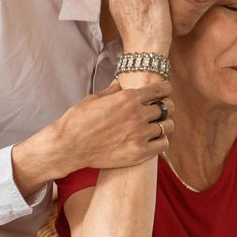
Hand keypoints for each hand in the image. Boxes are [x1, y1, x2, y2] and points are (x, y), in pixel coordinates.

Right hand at [13, 78, 173, 189]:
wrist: (69, 146)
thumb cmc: (78, 121)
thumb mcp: (94, 99)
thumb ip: (111, 91)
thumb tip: (119, 83)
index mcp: (128, 97)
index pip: (161, 89)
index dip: (165, 89)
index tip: (165, 92)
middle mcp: (138, 114)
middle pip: (168, 107)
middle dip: (166, 106)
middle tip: (161, 110)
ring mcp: (140, 134)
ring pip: (168, 126)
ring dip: (165, 124)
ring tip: (158, 126)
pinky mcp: (139, 152)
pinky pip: (163, 144)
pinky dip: (162, 141)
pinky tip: (154, 140)